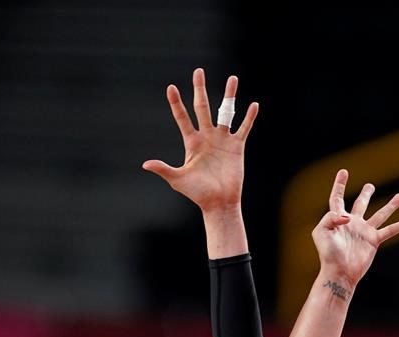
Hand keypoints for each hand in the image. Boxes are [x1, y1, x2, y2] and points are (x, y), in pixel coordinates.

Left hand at [142, 68, 258, 212]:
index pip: (182, 118)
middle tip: (198, 71)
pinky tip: (253, 105)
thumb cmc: (198, 193)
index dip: (176, 103)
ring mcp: (222, 140)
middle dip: (200, 89)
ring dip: (229, 96)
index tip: (170, 87)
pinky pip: (243, 128)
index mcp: (192, 142)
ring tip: (233, 79)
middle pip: (203, 107)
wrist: (219, 203)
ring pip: (226, 112)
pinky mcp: (237, 147)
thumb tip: (145, 164)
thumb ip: (164, 169)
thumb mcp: (178, 180)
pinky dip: (249, 118)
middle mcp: (207, 136)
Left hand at [312, 169, 398, 286]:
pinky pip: (390, 230)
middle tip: (370, 186)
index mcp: (337, 219)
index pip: (337, 198)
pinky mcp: (374, 241)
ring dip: (391, 206)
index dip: (340, 185)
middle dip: (366, 194)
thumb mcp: (322, 232)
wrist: (339, 273)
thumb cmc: (328, 254)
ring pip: (380, 215)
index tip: (344, 172)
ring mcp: (364, 232)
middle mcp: (352, 223)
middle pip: (361, 204)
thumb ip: (331, 218)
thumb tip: (349, 216)